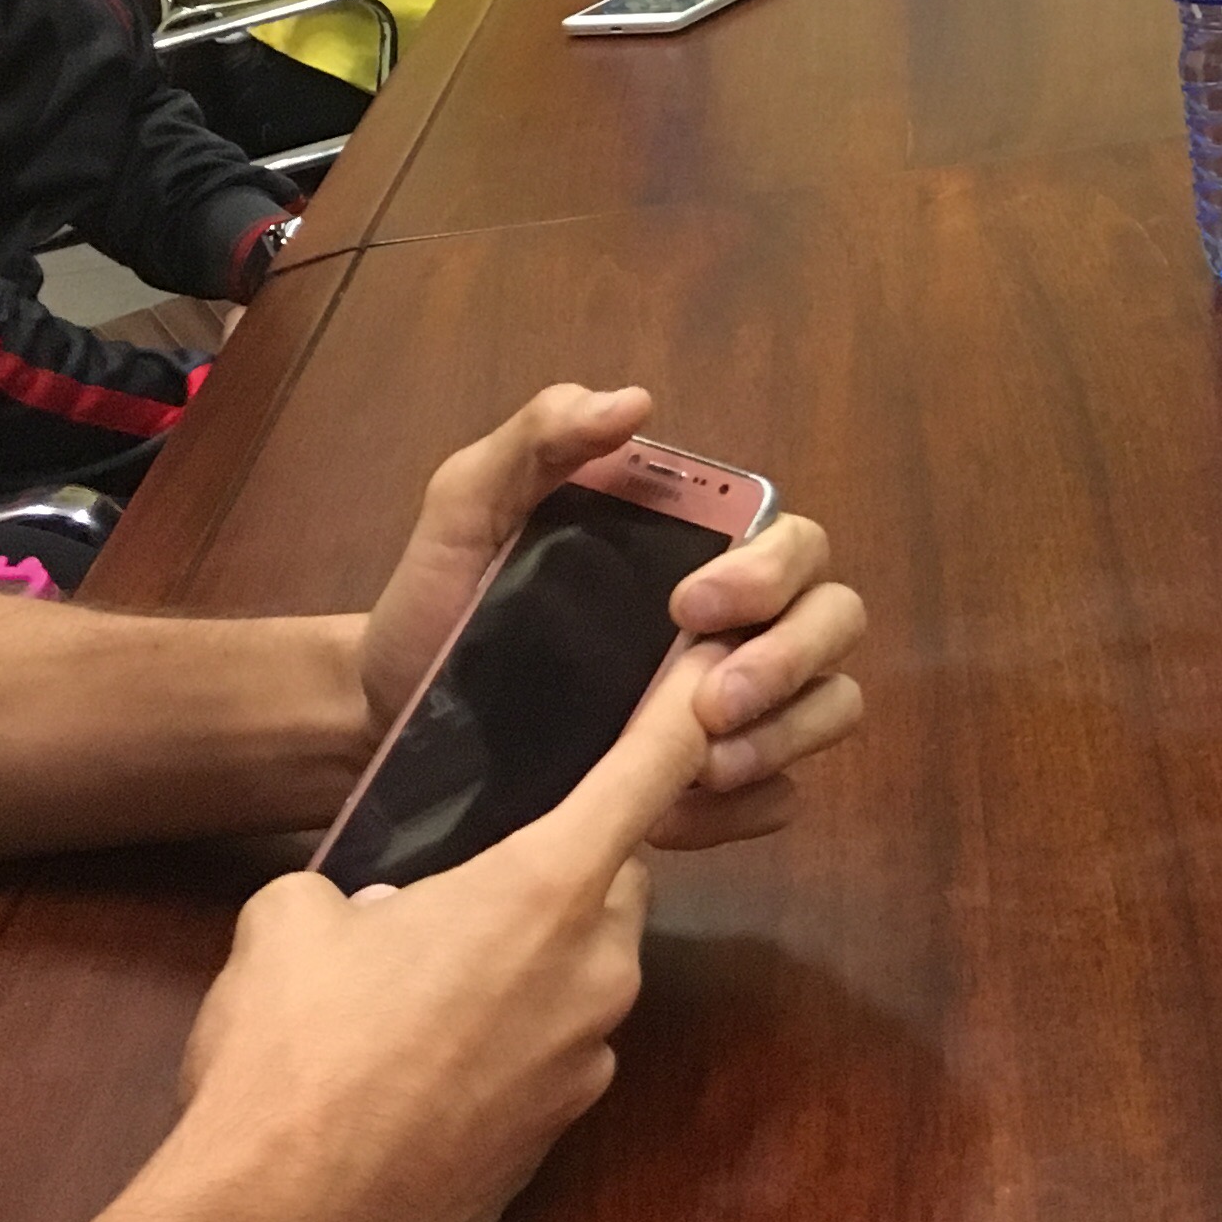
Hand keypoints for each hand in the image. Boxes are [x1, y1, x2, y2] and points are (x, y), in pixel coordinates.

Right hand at [148, 641, 723, 1221]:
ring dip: (524, 966)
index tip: (719, 660)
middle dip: (556, 873)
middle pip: (612, 882)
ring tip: (417, 990)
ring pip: (580, 973)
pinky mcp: (560, 1136)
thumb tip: (366, 909)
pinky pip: (549, 1053)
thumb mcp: (293, 920)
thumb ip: (358, 882)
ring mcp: (588, 1061)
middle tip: (462, 885)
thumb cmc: (290, 1058)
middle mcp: (597, 970)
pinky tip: (419, 1068)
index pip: (653, 767)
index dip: (687, 705)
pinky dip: (505, 1044)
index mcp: (547, 890)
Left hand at [357, 385, 867, 849]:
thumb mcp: (467, 508)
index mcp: (705, 549)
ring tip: (701, 767)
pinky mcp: (721, 789)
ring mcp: (740, 708)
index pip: (794, 542)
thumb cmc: (440, 605)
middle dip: (789, 660)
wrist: (386, 721)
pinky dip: (747, 808)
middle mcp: (743, 622)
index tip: (691, 603)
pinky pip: (782, 798)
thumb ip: (537, 440)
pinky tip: (675, 818)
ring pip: (834, 704)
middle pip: (835, 620)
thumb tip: (632, 403)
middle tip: (709, 700)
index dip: (767, 572)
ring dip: (785, 735)